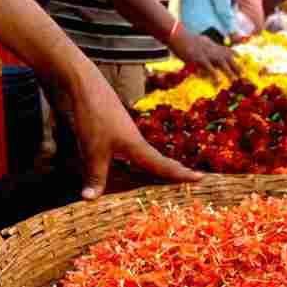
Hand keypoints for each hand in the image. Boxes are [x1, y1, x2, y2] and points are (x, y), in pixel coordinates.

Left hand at [67, 63, 201, 200]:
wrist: (85, 85)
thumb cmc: (93, 117)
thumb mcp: (92, 151)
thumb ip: (95, 176)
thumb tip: (90, 200)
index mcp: (137, 147)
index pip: (163, 165)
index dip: (181, 175)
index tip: (201, 178)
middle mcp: (136, 140)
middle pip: (159, 159)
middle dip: (175, 169)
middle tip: (193, 177)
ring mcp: (126, 132)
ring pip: (146, 153)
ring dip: (159, 163)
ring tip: (169, 171)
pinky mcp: (115, 126)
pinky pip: (134, 148)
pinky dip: (141, 157)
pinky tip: (134, 158)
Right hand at [170, 28, 238, 80]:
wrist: (176, 34)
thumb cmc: (184, 38)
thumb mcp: (198, 40)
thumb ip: (204, 43)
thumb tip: (207, 45)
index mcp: (211, 44)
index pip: (225, 49)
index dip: (234, 54)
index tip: (241, 59)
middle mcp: (211, 48)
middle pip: (227, 56)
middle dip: (236, 65)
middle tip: (243, 74)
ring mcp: (205, 53)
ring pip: (221, 62)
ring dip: (229, 71)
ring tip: (235, 80)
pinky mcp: (198, 58)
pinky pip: (208, 67)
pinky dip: (214, 74)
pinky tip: (219, 81)